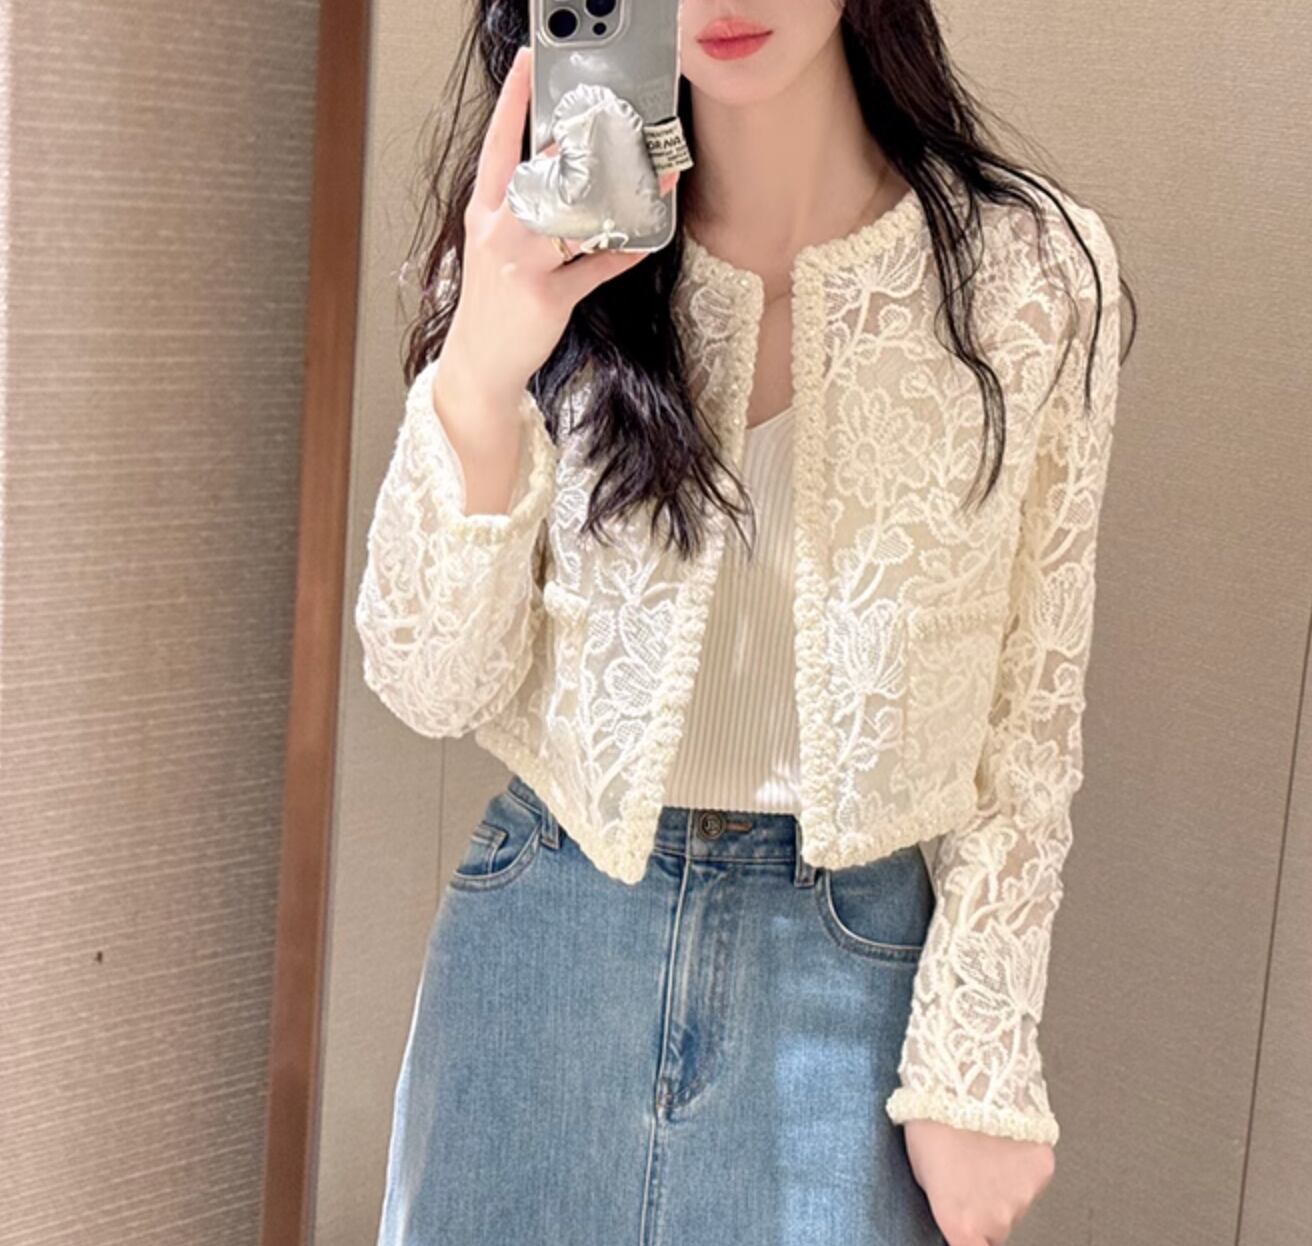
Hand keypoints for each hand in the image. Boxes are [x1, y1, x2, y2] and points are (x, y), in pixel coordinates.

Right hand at [448, 43, 679, 408]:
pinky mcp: (548, 298)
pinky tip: (643, 241)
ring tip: (648, 176)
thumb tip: (569, 179)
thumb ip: (524, 211)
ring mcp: (523, 265)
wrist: (480, 363)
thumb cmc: (493, 304)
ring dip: (617, 195)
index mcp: (485, 212)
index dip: (515, 101)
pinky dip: (623, 254)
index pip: (498, 145)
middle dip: (582, 146)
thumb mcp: (495, 248)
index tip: (532, 63)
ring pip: (574, 215)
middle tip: (617, 121)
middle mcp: (501, 232)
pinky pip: (596, 268)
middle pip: (544, 172)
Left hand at [904, 1119, 1054, 1245]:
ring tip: (983, 1151)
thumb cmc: (933, 1119)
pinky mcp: (1043, 1169)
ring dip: (1002, 1186)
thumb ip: (944, 1203)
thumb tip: (952, 1212)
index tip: (966, 1232)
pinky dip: (1019, 1165)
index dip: (969, 1240)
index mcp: (961, 1222)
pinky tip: (1002, 1141)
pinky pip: (1031, 1178)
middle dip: (984, 1210)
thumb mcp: (923, 1170)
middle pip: (995, 1229)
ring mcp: (1024, 1195)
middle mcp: (996, 1217)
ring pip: (1015, 1203)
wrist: (965, 1079)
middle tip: (969, 1176)